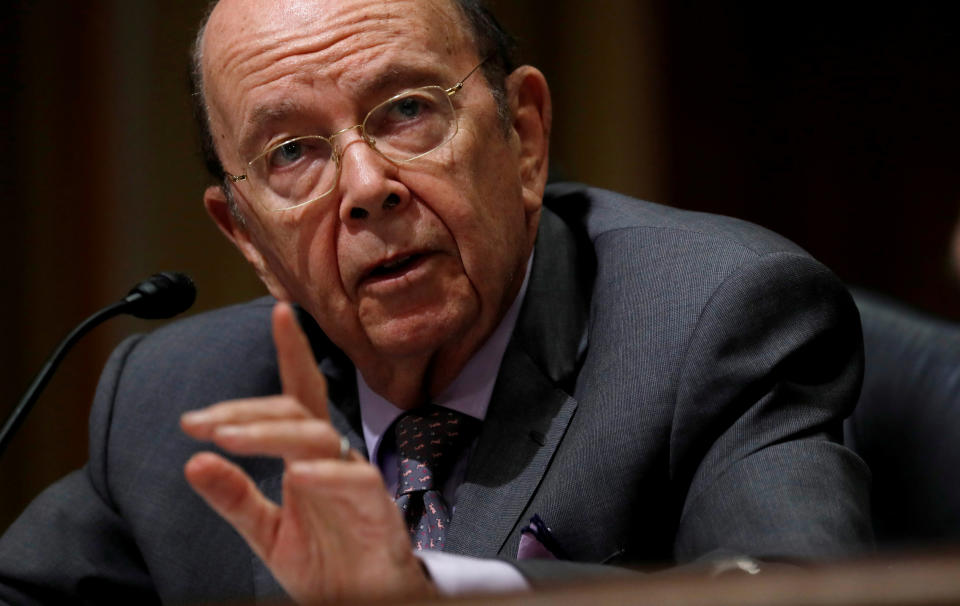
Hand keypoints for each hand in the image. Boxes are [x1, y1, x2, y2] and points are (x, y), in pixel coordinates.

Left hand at [180, 302, 433, 602]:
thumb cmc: (327, 564)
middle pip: (295, 412)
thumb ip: (234, 497)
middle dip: (245, 410)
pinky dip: (327, 475)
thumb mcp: (266, 532)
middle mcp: (333, 459)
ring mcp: (357, 481)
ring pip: (318, 437)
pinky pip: (356, 482)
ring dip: (270, 434)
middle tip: (197, 422)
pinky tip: (296, 472)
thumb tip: (192, 460)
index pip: (298, 395)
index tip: (279, 312)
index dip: (292, 352)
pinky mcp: (378, 512)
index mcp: (308, 458)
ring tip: (225, 438)